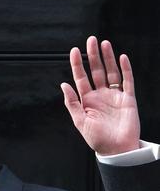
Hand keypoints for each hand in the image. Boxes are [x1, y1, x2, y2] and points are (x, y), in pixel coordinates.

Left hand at [60, 36, 139, 154]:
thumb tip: (63, 84)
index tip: (74, 50)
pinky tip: (121, 58)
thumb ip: (72, 102)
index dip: (78, 64)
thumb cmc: (97, 139)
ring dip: (108, 58)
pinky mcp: (128, 99)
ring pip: (111, 72)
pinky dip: (125, 69)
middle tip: (91, 40)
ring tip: (104, 44)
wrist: (117, 150)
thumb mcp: (80, 121)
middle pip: (96, 70)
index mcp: (87, 100)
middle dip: (93, 55)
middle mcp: (101, 95)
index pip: (81, 77)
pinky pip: (127, 81)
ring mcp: (115, 96)